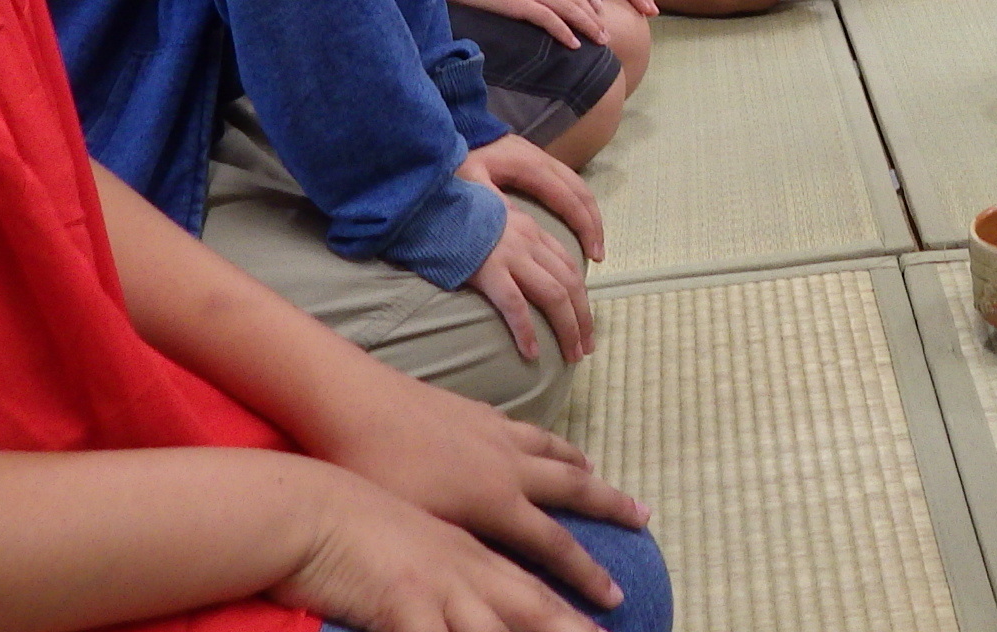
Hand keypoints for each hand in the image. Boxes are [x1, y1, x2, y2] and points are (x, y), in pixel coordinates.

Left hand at [306, 374, 647, 611]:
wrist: (353, 402)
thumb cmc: (374, 472)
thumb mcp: (418, 529)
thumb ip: (460, 557)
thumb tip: (483, 585)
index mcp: (496, 500)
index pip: (555, 544)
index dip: (587, 572)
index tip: (614, 594)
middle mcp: (507, 464)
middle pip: (575, 486)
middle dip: (611, 505)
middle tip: (643, 517)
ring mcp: (493, 431)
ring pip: (552, 448)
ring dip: (580, 464)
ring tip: (597, 472)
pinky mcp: (473, 408)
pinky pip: (523, 426)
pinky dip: (541, 438)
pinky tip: (534, 441)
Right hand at [438, 0, 608, 50]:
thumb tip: (533, 7)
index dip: (588, 5)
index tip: (598, 20)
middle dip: (594, 18)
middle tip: (607, 36)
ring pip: (569, 9)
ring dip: (587, 26)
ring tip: (600, 42)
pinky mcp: (519, 3)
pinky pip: (549, 19)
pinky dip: (564, 32)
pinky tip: (574, 44)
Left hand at [461, 134, 605, 263]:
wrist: (459, 125)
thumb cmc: (462, 155)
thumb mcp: (470, 178)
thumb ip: (492, 201)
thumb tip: (519, 228)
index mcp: (532, 167)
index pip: (569, 199)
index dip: (584, 227)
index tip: (592, 254)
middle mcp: (545, 161)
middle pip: (582, 193)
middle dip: (594, 225)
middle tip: (598, 256)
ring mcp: (544, 159)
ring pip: (580, 187)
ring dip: (590, 216)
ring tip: (593, 245)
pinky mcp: (538, 163)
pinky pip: (570, 185)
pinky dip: (580, 206)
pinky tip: (578, 223)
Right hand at [465, 197, 594, 363]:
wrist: (430, 204)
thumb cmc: (454, 218)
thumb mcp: (494, 221)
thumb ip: (511, 239)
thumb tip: (519, 271)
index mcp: (532, 230)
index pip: (569, 266)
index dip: (581, 297)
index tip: (584, 322)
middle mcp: (528, 242)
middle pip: (570, 284)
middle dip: (582, 319)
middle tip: (586, 348)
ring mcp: (510, 256)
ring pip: (553, 295)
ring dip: (567, 328)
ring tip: (571, 355)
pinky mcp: (488, 270)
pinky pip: (515, 305)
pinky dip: (527, 330)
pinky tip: (532, 352)